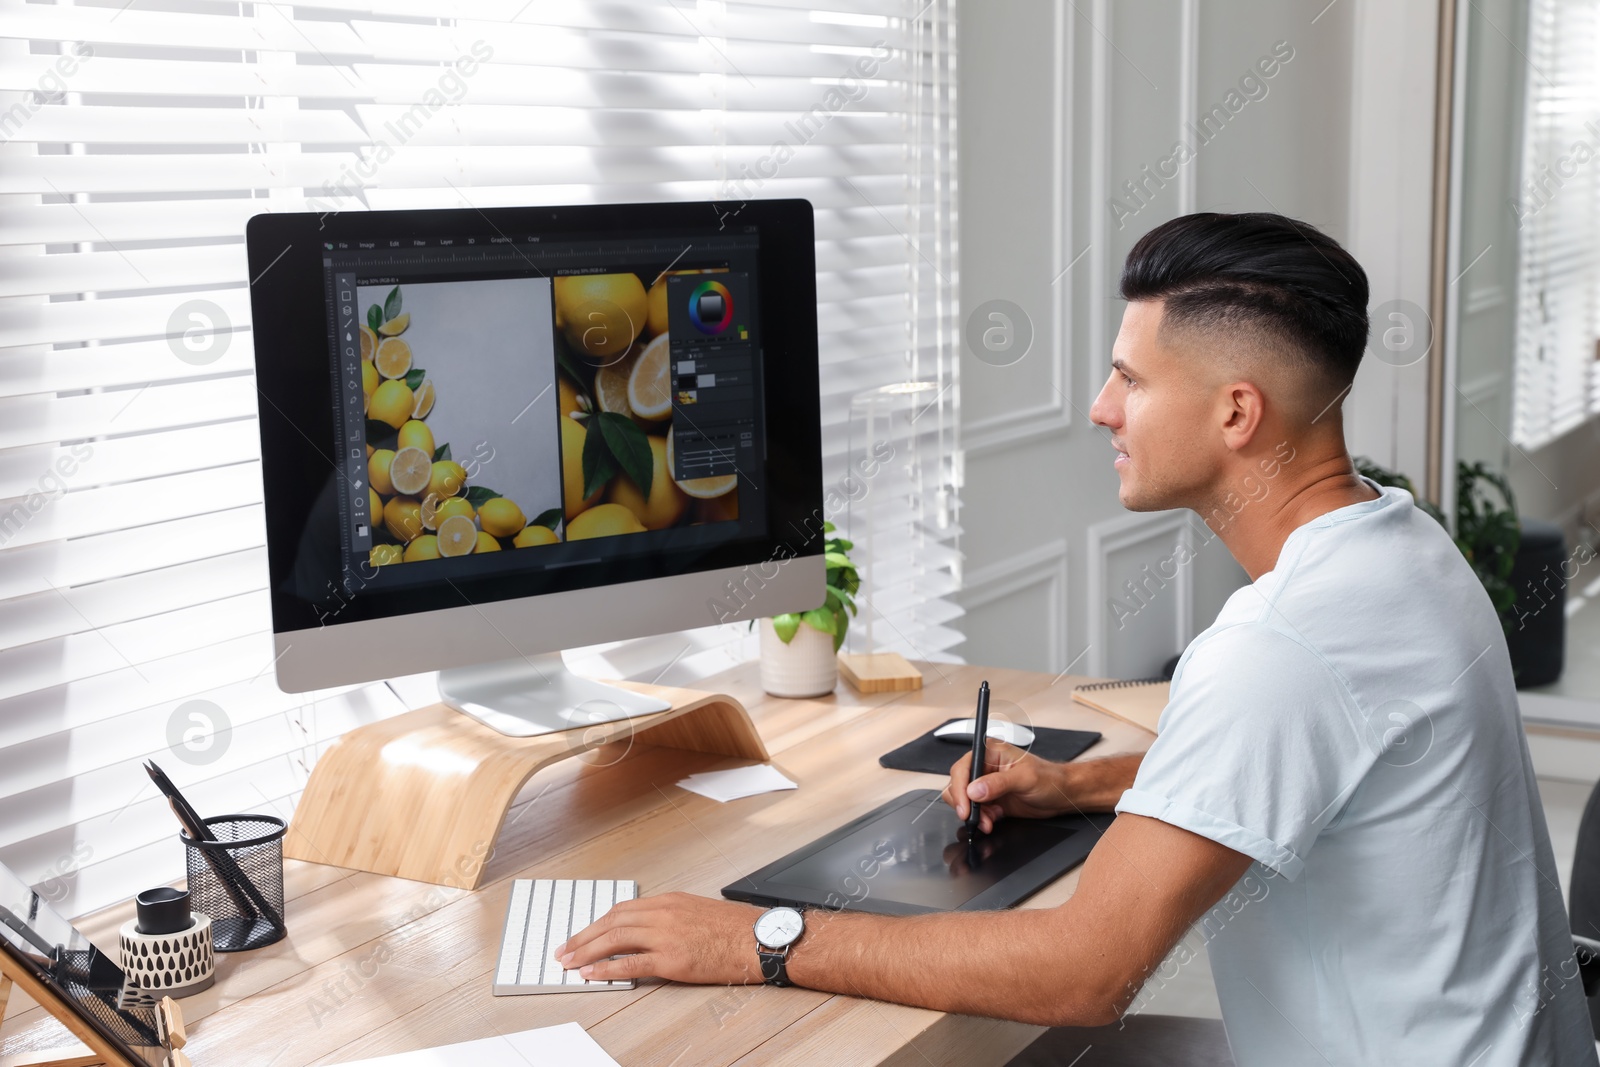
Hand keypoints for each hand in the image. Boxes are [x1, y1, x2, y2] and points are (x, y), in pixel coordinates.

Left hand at [554, 891, 767, 984]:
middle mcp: (664, 913)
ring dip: (587, 951)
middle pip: (612, 921)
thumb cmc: (735, 929)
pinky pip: (631, 963)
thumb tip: (648, 932)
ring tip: (570, 963)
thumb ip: (671, 918)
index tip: (582, 934)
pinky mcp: (672, 959)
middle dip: (583, 936)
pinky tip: (592, 974)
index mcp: (669, 901)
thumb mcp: (698, 912)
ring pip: (615, 939)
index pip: (622, 910)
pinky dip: (607, 969)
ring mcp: (666, 935)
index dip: (597, 923)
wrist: (758, 940)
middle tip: (564, 949)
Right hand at [941, 739, 1069, 832]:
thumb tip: (974, 790)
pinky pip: (975, 812)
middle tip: (974, 818)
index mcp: (989, 752)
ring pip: (964, 800)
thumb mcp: (1025, 778)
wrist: (1062, 795)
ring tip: (988, 821)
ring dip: (973, 814)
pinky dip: (980, 819)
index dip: (959, 788)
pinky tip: (992, 821)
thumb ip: (998, 783)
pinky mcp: (990, 801)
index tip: (965, 806)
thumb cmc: (1049, 778)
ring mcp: (986, 785)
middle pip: (958, 785)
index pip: (963, 768)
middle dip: (965, 804)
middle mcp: (985, 767)